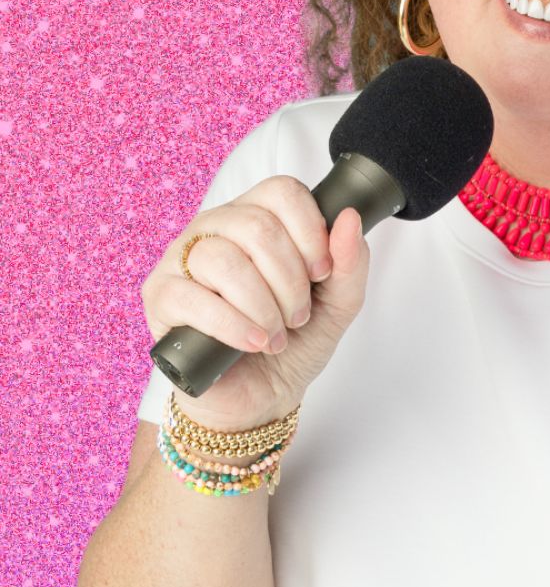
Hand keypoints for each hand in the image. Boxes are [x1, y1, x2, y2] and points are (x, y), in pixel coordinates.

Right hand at [142, 176, 369, 430]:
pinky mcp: (161, 296)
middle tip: (298, 316)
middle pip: (257, 227)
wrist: (262, 395)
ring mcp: (183, 258)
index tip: (322, 273)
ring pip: (223, 260)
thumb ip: (351, 260)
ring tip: (274, 335)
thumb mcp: (340, 301)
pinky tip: (251, 343)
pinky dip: (232, 326)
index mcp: (259, 215)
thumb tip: (351, 217)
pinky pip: (191, 298)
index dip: (310, 232)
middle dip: (290, 281)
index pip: (282, 191)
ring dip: (262, 306)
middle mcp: (217, 227)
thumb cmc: (296, 339)